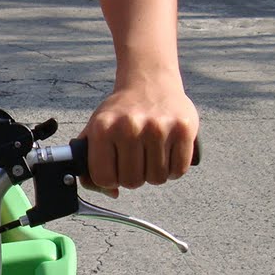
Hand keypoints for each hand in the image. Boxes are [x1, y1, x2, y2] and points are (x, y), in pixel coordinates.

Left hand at [80, 83, 199, 196]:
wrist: (149, 81)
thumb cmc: (121, 112)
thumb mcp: (96, 130)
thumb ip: (91, 165)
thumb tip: (112, 193)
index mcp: (103, 128)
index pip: (104, 178)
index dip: (110, 180)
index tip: (115, 169)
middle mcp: (130, 127)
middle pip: (132, 182)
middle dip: (133, 177)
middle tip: (135, 160)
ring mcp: (158, 127)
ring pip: (156, 179)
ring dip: (154, 173)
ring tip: (151, 154)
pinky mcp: (183, 129)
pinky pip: (178, 170)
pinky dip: (173, 170)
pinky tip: (166, 154)